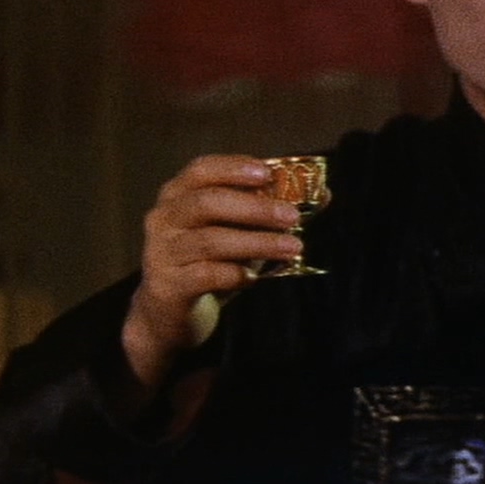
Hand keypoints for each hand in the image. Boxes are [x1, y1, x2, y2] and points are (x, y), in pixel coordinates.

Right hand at [123, 155, 303, 395]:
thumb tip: (322, 194)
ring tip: (292, 248)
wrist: (167, 315)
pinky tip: (253, 277)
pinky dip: (235, 274)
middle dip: (254, 208)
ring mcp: (162, 253)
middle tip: (292, 217)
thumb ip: (270, 213)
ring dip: (257, 243)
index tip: (268, 174)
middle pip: (207, 202)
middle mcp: (164, 219)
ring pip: (211, 241)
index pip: (202, 170)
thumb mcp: (236, 232)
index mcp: (178, 195)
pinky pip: (206, 275)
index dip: (234, 168)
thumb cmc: (206, 263)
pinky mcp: (168, 286)